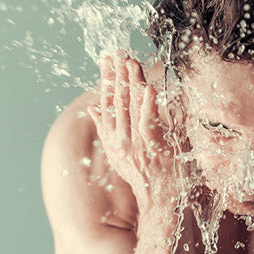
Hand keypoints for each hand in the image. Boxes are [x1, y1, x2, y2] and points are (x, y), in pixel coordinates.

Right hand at [87, 50, 178, 218]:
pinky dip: (148, 105)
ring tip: (130, 62)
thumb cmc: (146, 175)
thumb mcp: (122, 152)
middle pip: (117, 100)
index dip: (106, 79)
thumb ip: (108, 128)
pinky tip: (149, 88)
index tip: (105, 59)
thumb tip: (94, 107)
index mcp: (114, 137)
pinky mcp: (152, 148)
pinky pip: (148, 122)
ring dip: (130, 83)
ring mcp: (136, 144)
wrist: (159, 201)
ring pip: (131, 108)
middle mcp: (121, 139)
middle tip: (116, 52)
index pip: (108, 101)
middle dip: (116, 74)